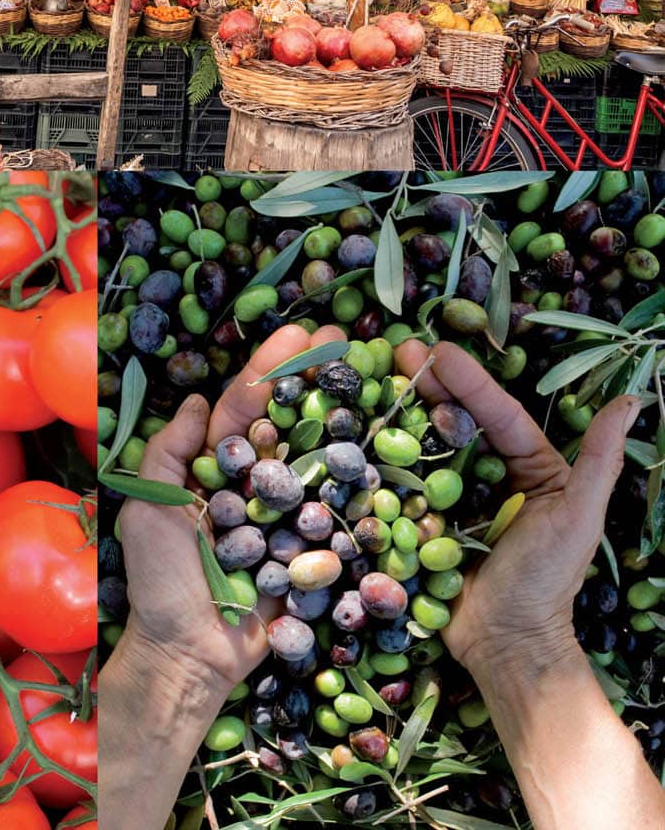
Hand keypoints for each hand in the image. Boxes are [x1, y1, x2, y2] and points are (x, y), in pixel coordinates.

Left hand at [119, 323, 345, 700]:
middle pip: (289, 420)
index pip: (245, 405)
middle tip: (347, 337)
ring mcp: (285, 514)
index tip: (302, 332)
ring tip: (372, 375)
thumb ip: (168, 452)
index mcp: (213, 468)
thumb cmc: (160, 582)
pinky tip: (384, 446)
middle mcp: (252, 483)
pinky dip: (360, 483)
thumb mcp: (146, 509)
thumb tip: (197, 400)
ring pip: (318, 458)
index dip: (271, 367)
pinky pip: (338, 513)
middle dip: (315, 376)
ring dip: (343, 415)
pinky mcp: (312, 550)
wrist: (190, 657)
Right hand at [394, 339, 638, 672]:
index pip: (497, 414)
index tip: (438, 350)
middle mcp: (489, 473)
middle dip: (430, 383)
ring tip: (380, 379)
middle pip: (457, 419)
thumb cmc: (548, 581)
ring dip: (403, 410)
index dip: (469, 381)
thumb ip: (601, 460)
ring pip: (427, 444)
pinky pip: (404, 483)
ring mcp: (452, 495)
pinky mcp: (422, 519)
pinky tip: (364, 429)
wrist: (504, 644)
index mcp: (529, 465)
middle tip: (400, 351)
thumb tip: (630, 402)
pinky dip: (386, 456)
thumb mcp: (579, 516)